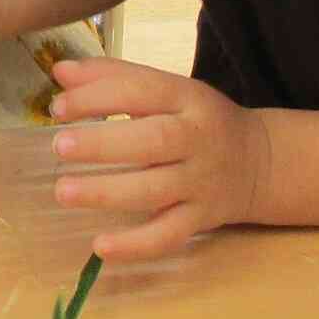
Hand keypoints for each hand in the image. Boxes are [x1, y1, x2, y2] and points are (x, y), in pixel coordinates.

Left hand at [49, 58, 271, 260]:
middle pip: (153, 141)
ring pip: (156, 191)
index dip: (98, 97)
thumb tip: (61, 72)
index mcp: (187, 99)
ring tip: (63, 191)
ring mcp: (201, 182)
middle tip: (60, 146)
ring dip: (107, 193)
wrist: (259, 162)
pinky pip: (169, 236)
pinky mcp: (201, 219)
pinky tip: (100, 246)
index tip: (58, 107)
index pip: (142, 91)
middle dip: (103, 144)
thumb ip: (114, 78)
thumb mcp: (168, 90)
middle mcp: (198, 139)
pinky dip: (135, 245)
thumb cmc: (197, 121)